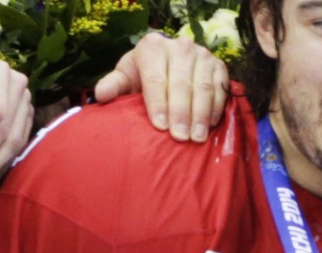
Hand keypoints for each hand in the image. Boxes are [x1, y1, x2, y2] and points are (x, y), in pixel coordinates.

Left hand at [94, 32, 230, 142]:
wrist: (168, 59)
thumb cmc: (143, 72)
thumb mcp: (126, 75)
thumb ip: (114, 85)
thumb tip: (101, 95)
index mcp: (153, 47)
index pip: (156, 78)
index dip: (158, 103)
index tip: (159, 126)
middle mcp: (180, 47)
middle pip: (181, 84)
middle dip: (180, 113)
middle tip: (180, 137)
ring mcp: (203, 55)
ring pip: (203, 88)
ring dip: (200, 114)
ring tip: (197, 137)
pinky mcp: (219, 65)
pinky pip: (220, 89)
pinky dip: (215, 108)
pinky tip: (209, 126)